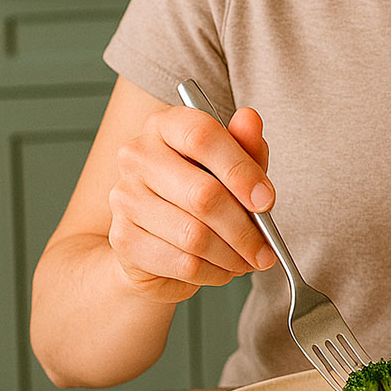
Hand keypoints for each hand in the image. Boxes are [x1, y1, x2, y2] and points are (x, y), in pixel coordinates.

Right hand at [108, 103, 276, 303]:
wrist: (154, 240)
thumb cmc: (198, 194)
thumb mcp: (230, 166)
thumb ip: (245, 146)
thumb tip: (250, 119)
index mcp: (165, 125)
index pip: (202, 136)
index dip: (240, 171)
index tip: (267, 200)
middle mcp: (137, 155)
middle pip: (203, 194)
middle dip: (245, 228)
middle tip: (266, 247)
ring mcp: (125, 198)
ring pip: (194, 236)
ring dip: (232, 255)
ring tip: (249, 259)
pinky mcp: (123, 240)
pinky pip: (182, 263)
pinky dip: (213, 271)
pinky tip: (223, 268)